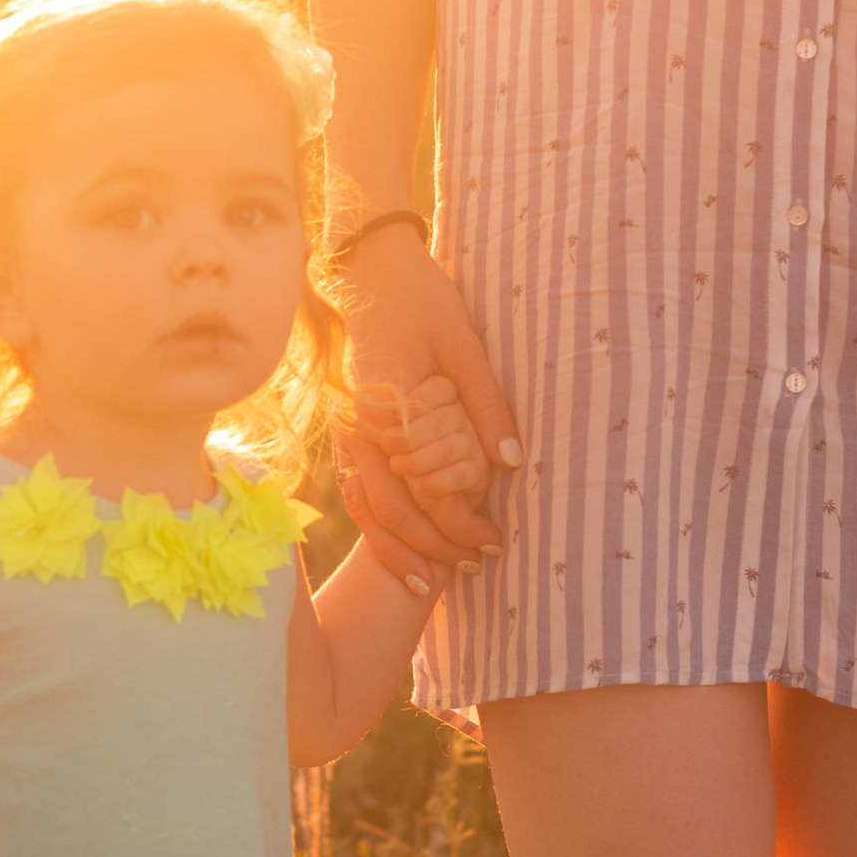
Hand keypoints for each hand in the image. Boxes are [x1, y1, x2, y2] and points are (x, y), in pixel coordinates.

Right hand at [332, 223, 521, 562]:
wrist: (371, 273)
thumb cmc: (423, 301)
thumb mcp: (465, 343)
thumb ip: (486, 403)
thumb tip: (511, 462)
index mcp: (389, 404)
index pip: (423, 486)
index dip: (458, 523)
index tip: (494, 542)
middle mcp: (358, 426)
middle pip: (390, 510)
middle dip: (432, 548)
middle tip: (476, 567)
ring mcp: (345, 432)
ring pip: (365, 509)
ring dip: (397, 549)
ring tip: (431, 584)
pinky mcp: (345, 433)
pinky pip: (356, 493)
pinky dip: (377, 528)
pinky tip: (401, 552)